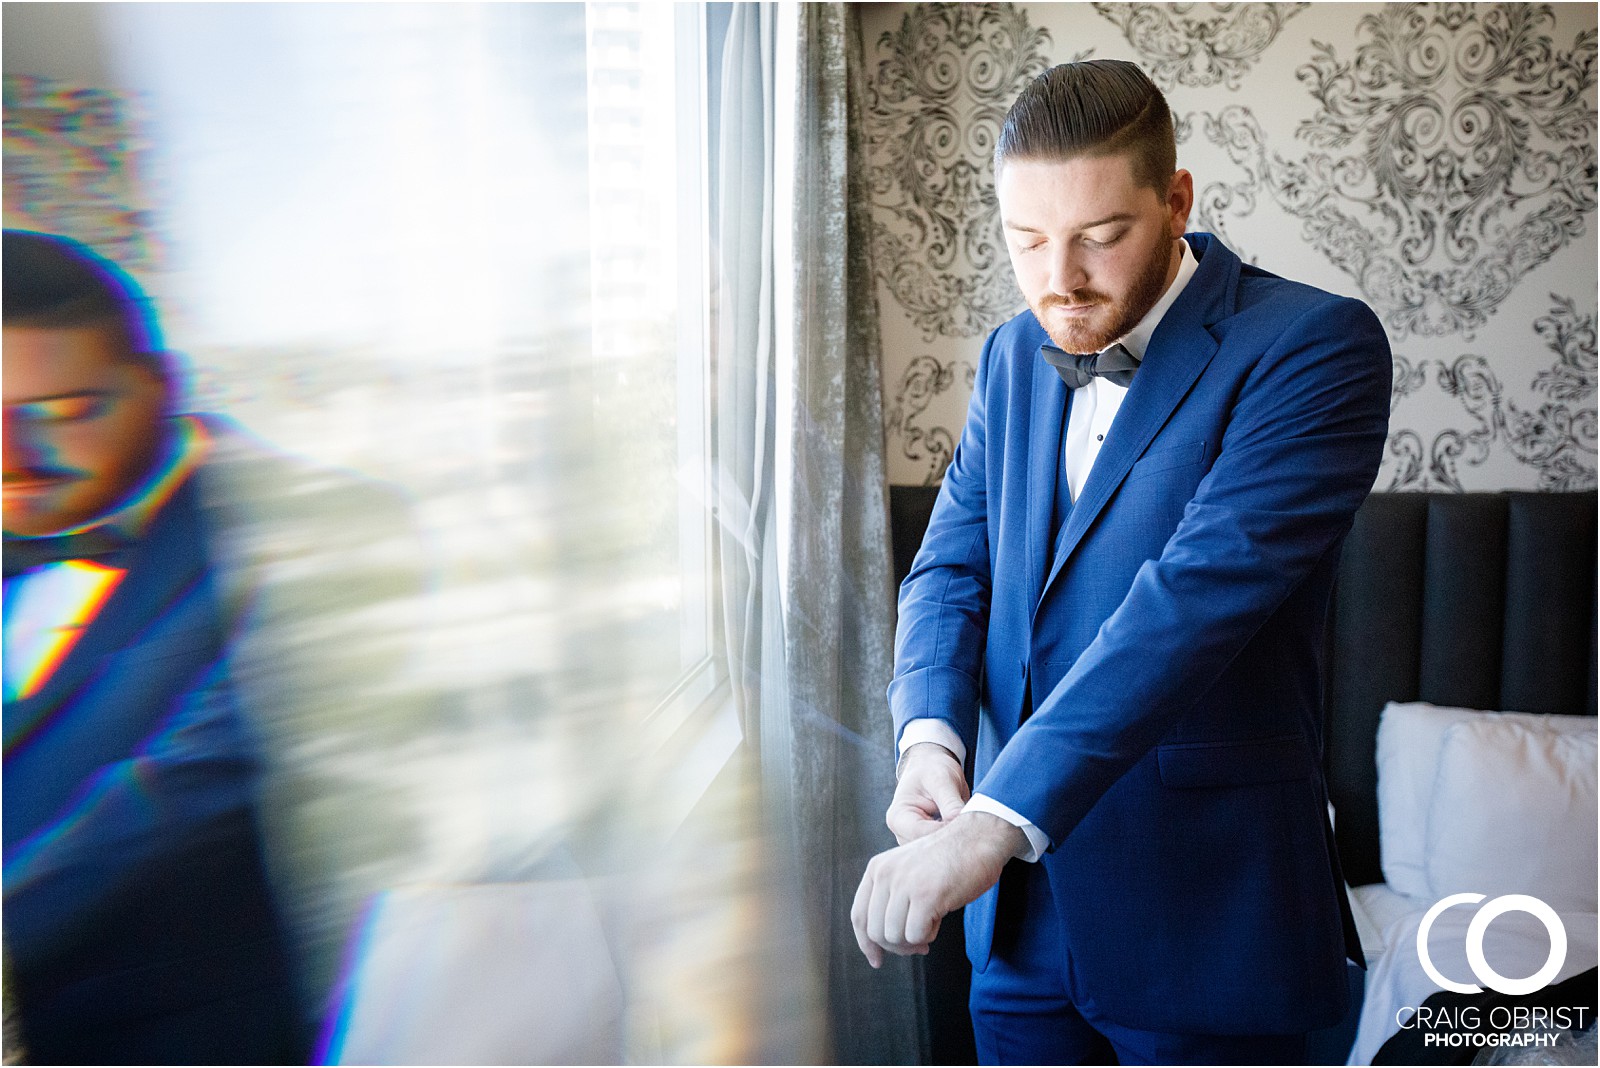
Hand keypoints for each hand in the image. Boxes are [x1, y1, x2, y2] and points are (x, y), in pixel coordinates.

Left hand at [850, 810, 1024, 967]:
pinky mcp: (925, 896)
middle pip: (875, 931)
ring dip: (915, 940)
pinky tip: (940, 919)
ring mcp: (904, 884)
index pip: (859, 915)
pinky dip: (929, 935)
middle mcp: (886, 874)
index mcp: (878, 867)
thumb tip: (884, 940)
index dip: (866, 943)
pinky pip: (916, 936)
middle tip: (918, 944)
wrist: (978, 837)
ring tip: (931, 923)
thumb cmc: (950, 857)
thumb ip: (891, 896)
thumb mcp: (908, 869)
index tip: (876, 960)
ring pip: (894, 936)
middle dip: (896, 946)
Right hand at [887, 742, 968, 844]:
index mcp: (899, 818)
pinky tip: (969, 833)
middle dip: (953, 841)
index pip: (922, 834)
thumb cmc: (932, 769)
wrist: (931, 766)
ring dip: (956, 844)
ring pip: (938, 853)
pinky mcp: (930, 842)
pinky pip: (944, 850)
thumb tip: (961, 822)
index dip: (947, 832)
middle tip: (975, 829)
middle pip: (929, 849)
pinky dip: (957, 843)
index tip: (968, 825)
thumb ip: (950, 802)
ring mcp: (916, 841)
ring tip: (972, 829)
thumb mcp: (941, 779)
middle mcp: (903, 834)